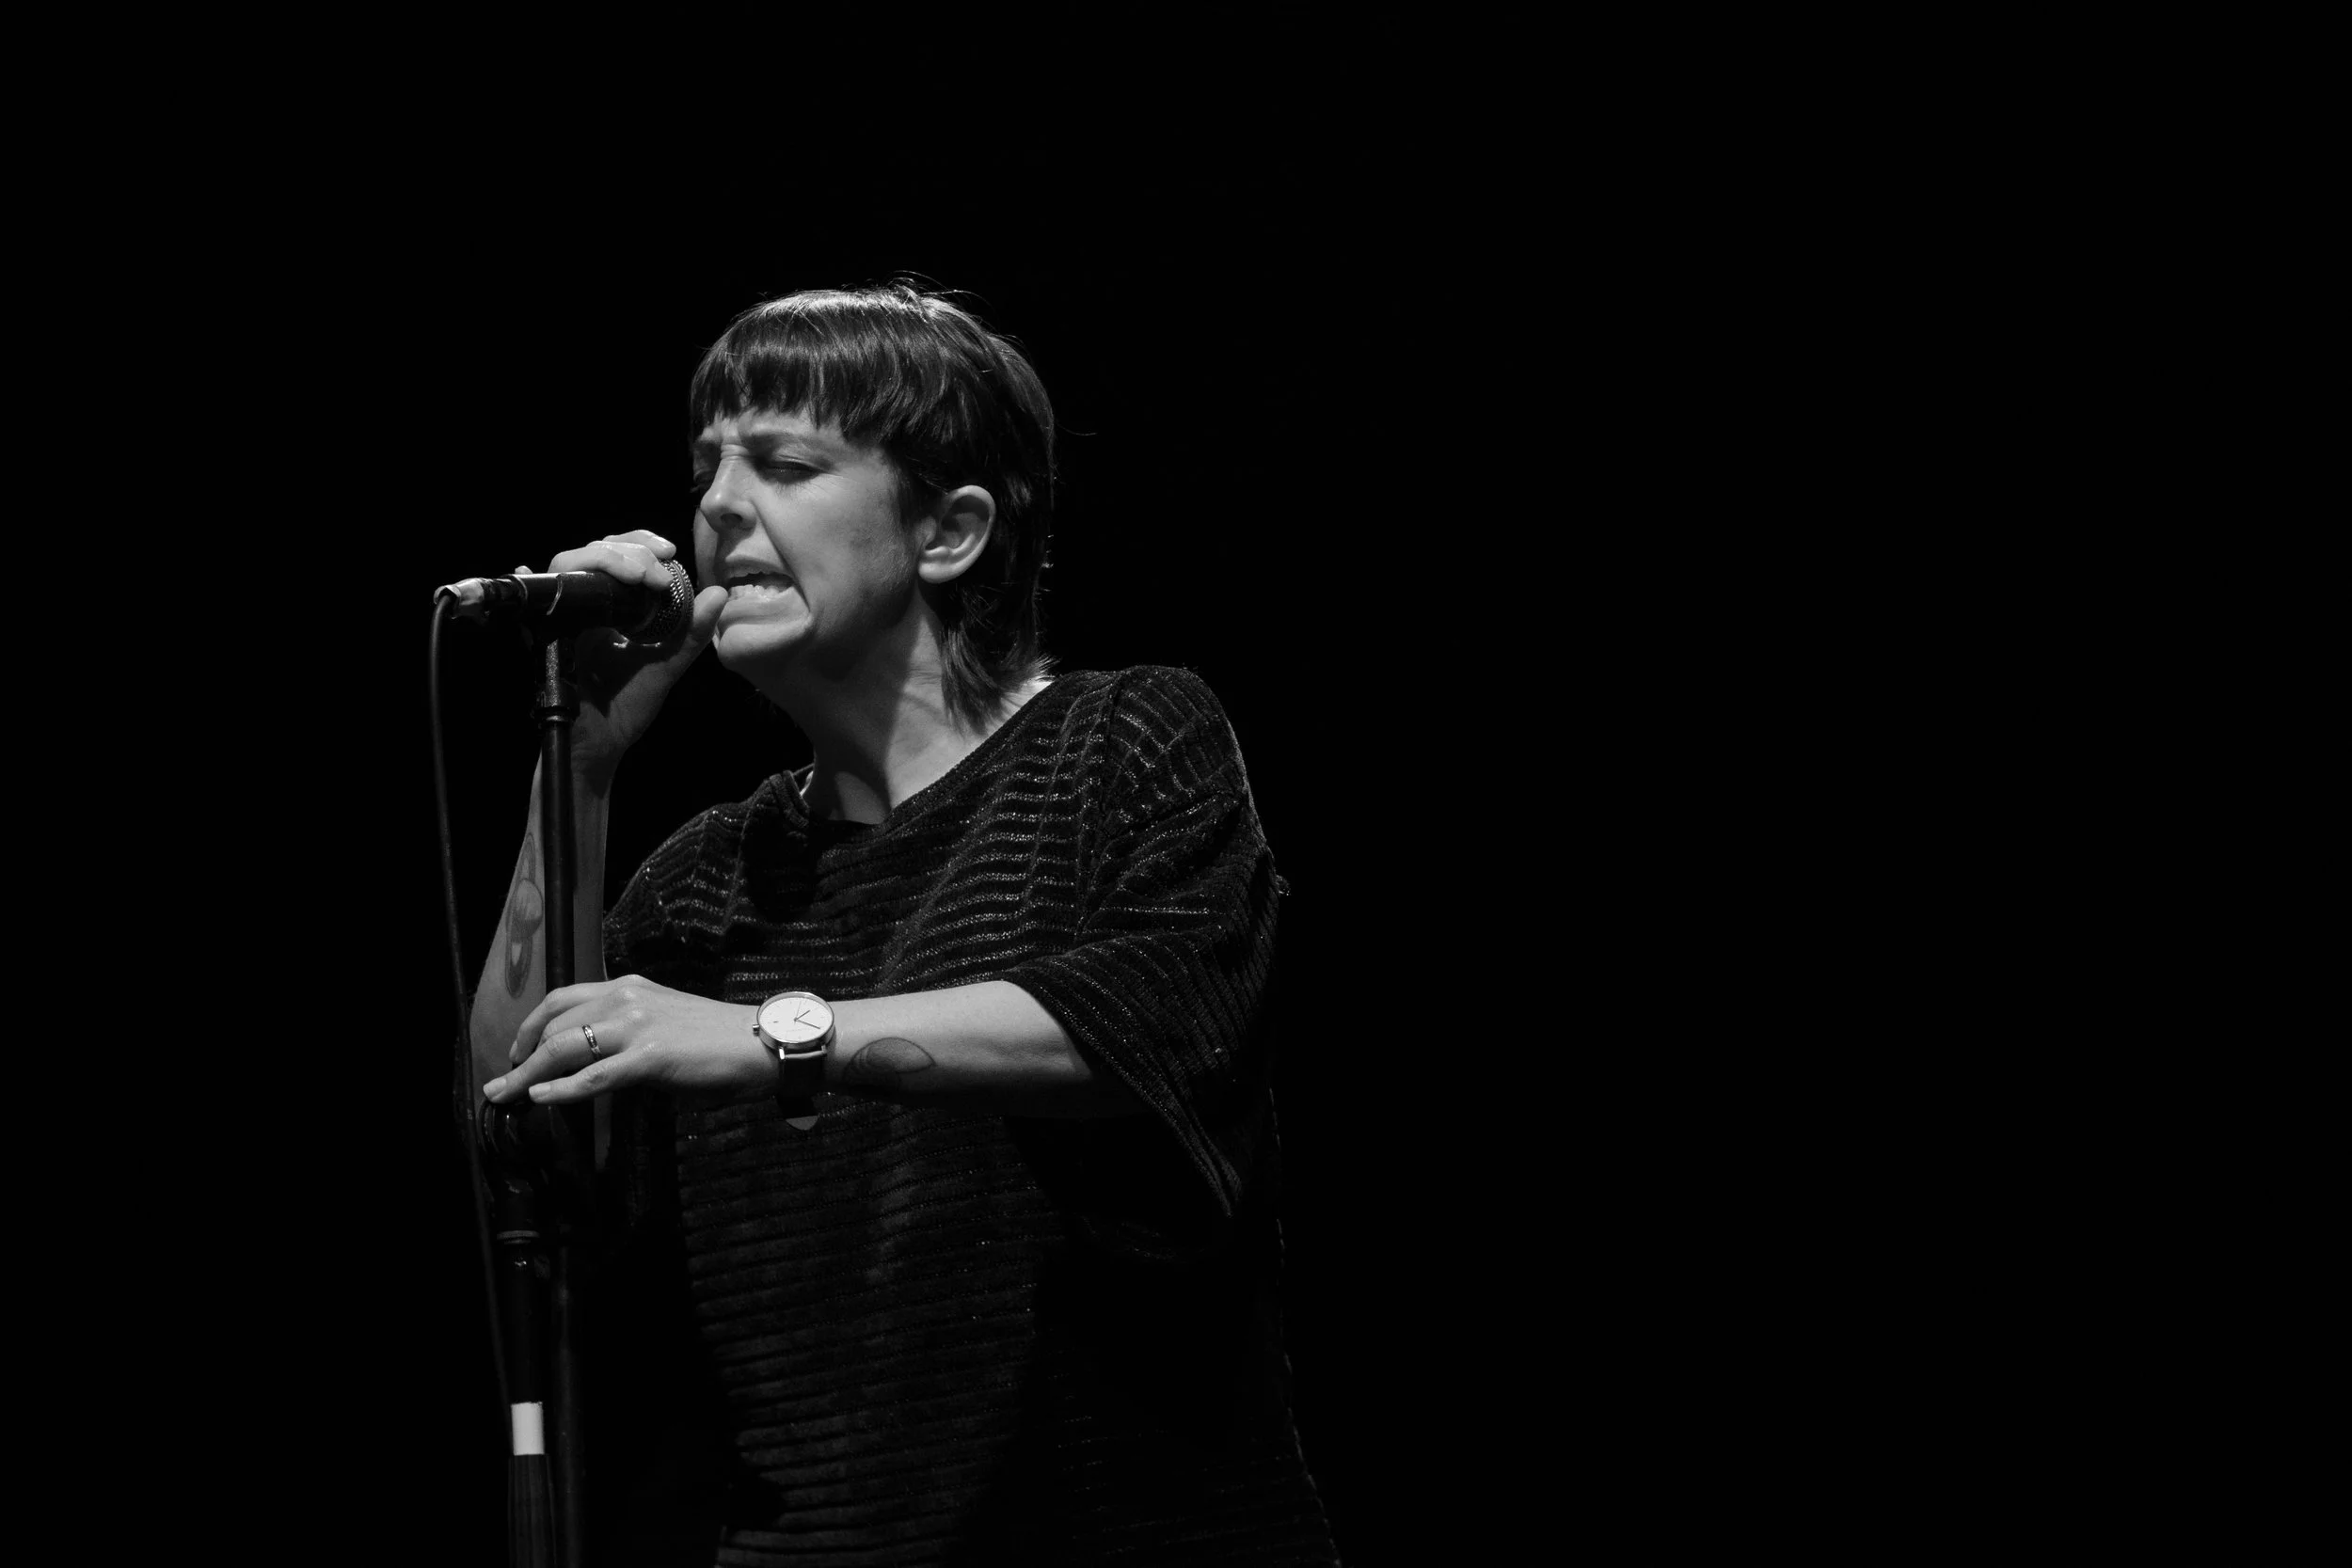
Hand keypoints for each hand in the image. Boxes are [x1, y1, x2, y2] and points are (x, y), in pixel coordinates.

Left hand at [483, 974, 771, 1106]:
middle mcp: (626, 1000)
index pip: (562, 1000)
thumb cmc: (720, 1042)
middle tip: (503, 1083)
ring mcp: (637, 1026)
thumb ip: (630, 1037)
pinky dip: (561, 1088)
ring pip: (563, 1047)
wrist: (763, 1042)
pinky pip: (594, 1075)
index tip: (519, 1054)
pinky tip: (539, 1098)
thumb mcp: (666, 1025)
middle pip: (553, 1024)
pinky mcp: (650, 1056)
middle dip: (521, 1056)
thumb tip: (600, 1068)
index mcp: (629, 989)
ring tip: (505, 1095)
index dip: (531, 1027)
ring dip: (527, 1074)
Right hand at [544, 530, 727, 781]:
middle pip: (594, 551)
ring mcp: (561, 617)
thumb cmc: (628, 705)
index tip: (668, 551)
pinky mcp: (542, 634)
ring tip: (637, 577)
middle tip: (655, 573)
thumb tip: (719, 593)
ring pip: (567, 565)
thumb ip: (691, 632)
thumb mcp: (666, 665)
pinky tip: (528, 567)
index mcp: (613, 606)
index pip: (620, 553)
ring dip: (602, 560)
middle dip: (628, 551)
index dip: (639, 543)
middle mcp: (585, 605)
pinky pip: (531, 602)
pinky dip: (528, 579)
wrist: (600, 743)